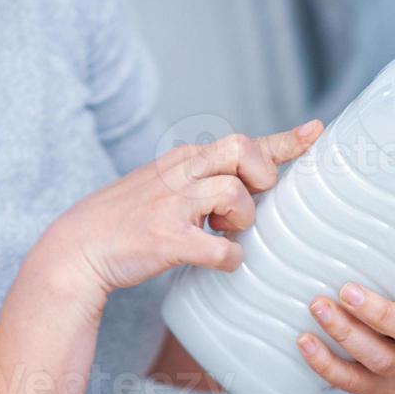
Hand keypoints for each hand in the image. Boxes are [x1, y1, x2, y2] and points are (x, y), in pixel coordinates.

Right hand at [45, 119, 324, 302]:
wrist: (78, 248)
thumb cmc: (128, 219)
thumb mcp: (165, 185)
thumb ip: (203, 179)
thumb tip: (248, 186)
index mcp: (184, 160)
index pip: (243, 140)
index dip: (285, 138)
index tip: (317, 130)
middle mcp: (180, 173)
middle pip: (241, 150)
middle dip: (261, 176)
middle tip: (253, 200)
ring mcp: (172, 205)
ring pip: (234, 194)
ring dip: (241, 220)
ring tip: (224, 233)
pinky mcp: (165, 239)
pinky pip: (217, 248)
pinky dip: (228, 259)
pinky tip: (220, 262)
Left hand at [295, 254, 394, 393]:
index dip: (389, 315)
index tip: (357, 290)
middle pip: (388, 353)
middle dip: (361, 323)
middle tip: (340, 291)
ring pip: (368, 369)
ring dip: (339, 341)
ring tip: (317, 310)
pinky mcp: (374, 386)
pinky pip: (348, 383)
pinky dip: (325, 365)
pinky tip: (305, 342)